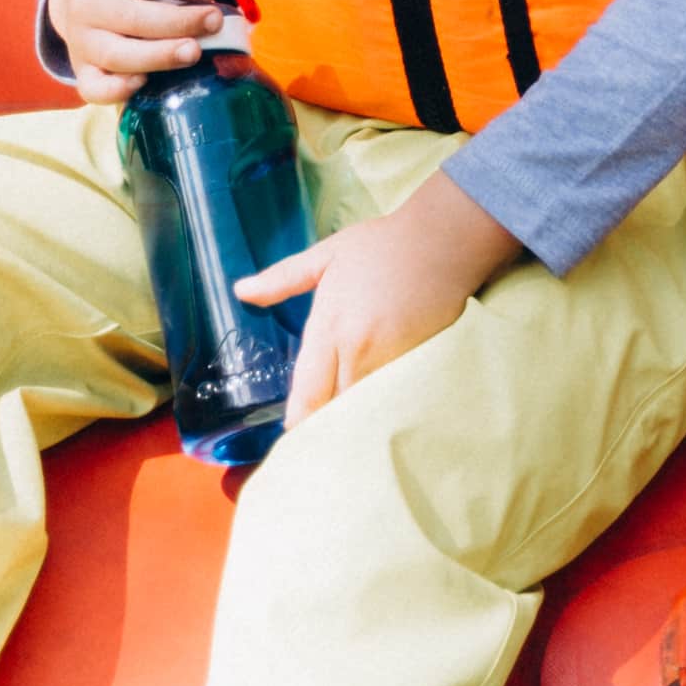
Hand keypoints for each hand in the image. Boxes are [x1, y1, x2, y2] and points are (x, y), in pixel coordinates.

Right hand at [48, 0, 229, 101]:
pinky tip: (145, 83)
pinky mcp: (83, 71)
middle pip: (134, 18)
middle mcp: (85, 4)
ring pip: (117, 55)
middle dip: (180, 22)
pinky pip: (94, 88)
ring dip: (159, 57)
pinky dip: (117, 90)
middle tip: (214, 22)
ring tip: (193, 52)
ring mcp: (81, 41)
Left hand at [235, 173, 524, 420]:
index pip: (309, 392)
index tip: (290, 438)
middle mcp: (359, 351)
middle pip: (336, 409)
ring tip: (342, 436)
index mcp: (331, 327)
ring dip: (353, 421)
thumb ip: (281, 279)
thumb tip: (240, 291)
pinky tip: (377, 414)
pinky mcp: (420, 364)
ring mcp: (392, 361)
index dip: (297, 422)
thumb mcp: (325, 255)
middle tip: (313, 444)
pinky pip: (394, 398)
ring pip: (365, 408)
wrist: (444, 240)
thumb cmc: (381, 246)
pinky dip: (382, 407)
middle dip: (323, 428)